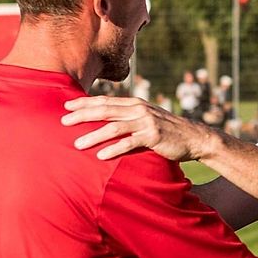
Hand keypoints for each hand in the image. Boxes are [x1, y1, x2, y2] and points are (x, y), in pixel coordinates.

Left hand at [62, 96, 212, 160]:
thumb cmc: (168, 131)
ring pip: (114, 127)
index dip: (84, 103)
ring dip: (94, 135)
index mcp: (135, 104)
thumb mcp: (147, 120)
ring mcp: (146, 122)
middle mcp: (138, 110)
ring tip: (77, 144)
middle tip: (63, 122)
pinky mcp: (153, 137)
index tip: (66, 107)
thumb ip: (129, 119)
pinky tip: (101, 156)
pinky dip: (114, 149)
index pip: (105, 101)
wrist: (194, 138)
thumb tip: (108, 123)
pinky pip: (129, 143)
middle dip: (82, 115)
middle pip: (105, 111)